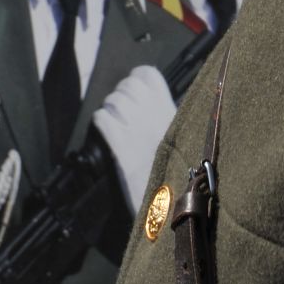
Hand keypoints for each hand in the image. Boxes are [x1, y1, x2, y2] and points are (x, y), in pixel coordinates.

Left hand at [92, 64, 175, 213]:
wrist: (172, 208)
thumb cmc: (178, 175)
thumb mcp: (183, 140)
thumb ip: (169, 119)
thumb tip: (154, 103)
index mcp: (170, 111)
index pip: (147, 75)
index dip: (136, 79)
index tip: (136, 92)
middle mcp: (154, 116)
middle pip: (127, 86)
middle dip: (120, 95)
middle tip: (121, 111)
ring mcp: (138, 131)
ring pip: (113, 101)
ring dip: (109, 109)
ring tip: (112, 122)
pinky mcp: (122, 150)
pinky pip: (104, 120)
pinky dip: (101, 122)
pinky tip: (104, 131)